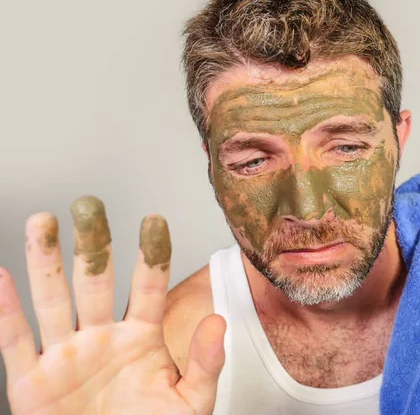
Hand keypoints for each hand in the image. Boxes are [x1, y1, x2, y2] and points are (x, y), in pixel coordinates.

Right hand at [0, 196, 225, 414]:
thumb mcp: (189, 403)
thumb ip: (206, 363)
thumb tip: (218, 321)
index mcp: (141, 338)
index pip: (148, 287)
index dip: (152, 254)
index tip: (155, 221)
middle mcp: (101, 337)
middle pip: (95, 282)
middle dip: (92, 245)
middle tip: (90, 205)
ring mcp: (65, 356)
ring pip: (53, 299)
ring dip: (46, 262)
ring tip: (43, 221)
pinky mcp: (30, 383)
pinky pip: (15, 341)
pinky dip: (5, 309)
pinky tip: (2, 274)